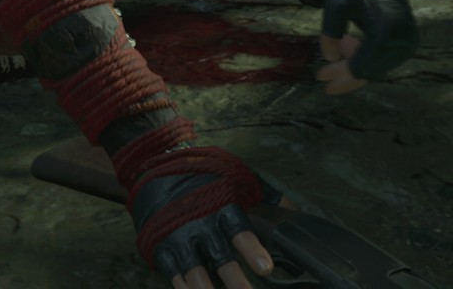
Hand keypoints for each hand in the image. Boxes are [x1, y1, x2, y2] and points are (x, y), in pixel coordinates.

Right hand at [131, 161, 289, 288]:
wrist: (159, 174)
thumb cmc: (207, 184)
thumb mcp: (236, 182)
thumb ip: (265, 199)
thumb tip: (293, 213)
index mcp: (223, 207)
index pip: (241, 231)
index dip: (253, 250)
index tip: (266, 269)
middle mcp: (202, 224)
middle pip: (220, 257)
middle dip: (234, 279)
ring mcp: (180, 238)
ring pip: (195, 271)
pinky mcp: (163, 249)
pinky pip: (174, 274)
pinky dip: (183, 288)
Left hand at [317, 0, 419, 94]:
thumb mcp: (334, 8)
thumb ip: (330, 37)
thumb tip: (331, 59)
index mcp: (386, 33)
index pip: (362, 67)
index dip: (341, 76)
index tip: (322, 79)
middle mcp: (403, 39)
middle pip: (371, 70)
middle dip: (346, 71)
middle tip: (323, 72)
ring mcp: (408, 38)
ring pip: (378, 65)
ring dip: (357, 61)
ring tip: (341, 42)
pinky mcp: (408, 35)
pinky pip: (385, 55)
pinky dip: (367, 54)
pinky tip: (351, 42)